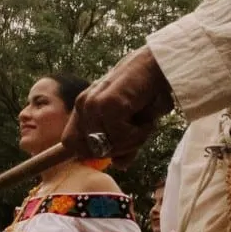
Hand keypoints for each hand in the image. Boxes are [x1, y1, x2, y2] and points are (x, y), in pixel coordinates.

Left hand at [62, 46, 173, 165]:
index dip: (89, 153)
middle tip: (137, 134)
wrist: (160, 67)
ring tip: (144, 124)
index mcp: (83, 108)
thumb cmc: (148, 95)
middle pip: (89, 151)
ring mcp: (94, 104)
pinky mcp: (109, 104)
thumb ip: (124, 146)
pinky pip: (121, 137)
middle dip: (116, 150)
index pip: (69, 143)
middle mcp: (84, 105)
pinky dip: (139, 134)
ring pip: (106, 146)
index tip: (113, 152)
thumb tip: (119, 164)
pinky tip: (147, 119)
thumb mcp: (133, 126)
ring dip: (131, 142)